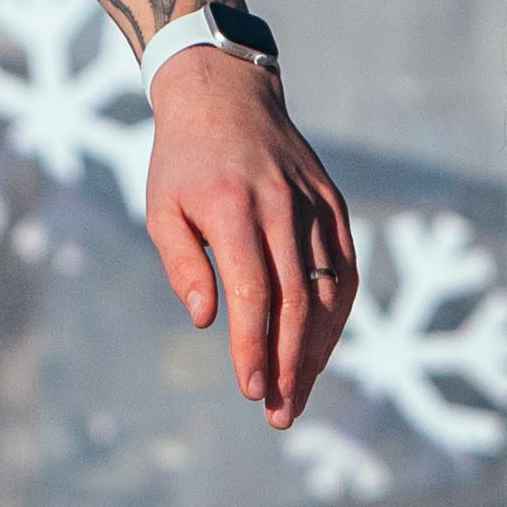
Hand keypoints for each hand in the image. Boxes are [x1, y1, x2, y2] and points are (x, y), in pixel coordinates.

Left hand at [141, 46, 359, 425]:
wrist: (225, 95)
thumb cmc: (182, 161)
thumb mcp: (161, 208)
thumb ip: (182, 264)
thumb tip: (207, 320)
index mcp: (234, 210)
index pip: (254, 293)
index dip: (254, 346)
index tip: (249, 389)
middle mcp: (282, 208)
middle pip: (297, 301)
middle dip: (288, 364)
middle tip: (277, 411)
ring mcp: (313, 205)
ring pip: (329, 290)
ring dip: (316, 349)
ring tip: (297, 393)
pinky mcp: (333, 205)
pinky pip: (345, 268)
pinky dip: (338, 313)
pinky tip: (321, 347)